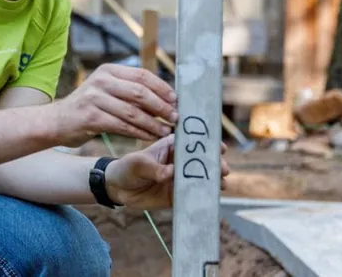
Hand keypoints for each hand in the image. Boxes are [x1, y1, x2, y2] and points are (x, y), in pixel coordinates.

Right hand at [49, 64, 177, 147]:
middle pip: (139, 92)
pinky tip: (149, 137)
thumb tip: (163, 97)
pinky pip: (121, 126)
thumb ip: (127, 90)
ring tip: (165, 131)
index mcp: (108, 70)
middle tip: (175, 117)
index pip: (142, 75)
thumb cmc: (87, 108)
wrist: (56, 121)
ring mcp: (94, 98)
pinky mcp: (90, 117)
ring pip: (132, 112)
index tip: (176, 100)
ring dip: (152, 123)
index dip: (161, 88)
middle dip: (161, 106)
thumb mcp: (105, 90)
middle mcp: (101, 81)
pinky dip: (138, 133)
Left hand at [103, 136, 230, 210]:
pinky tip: (212, 198)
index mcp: (172, 146)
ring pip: (202, 178)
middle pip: (202, 160)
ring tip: (221, 184)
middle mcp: (180, 161)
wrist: (118, 189)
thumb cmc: (128, 168)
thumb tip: (172, 173)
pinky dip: (203, 196)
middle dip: (215, 163)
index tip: (220, 147)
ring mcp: (180, 178)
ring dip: (214, 180)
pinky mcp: (178, 195)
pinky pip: (193, 195)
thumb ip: (155, 168)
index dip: (208, 143)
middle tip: (222, 169)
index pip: (193, 142)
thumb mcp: (138, 164)